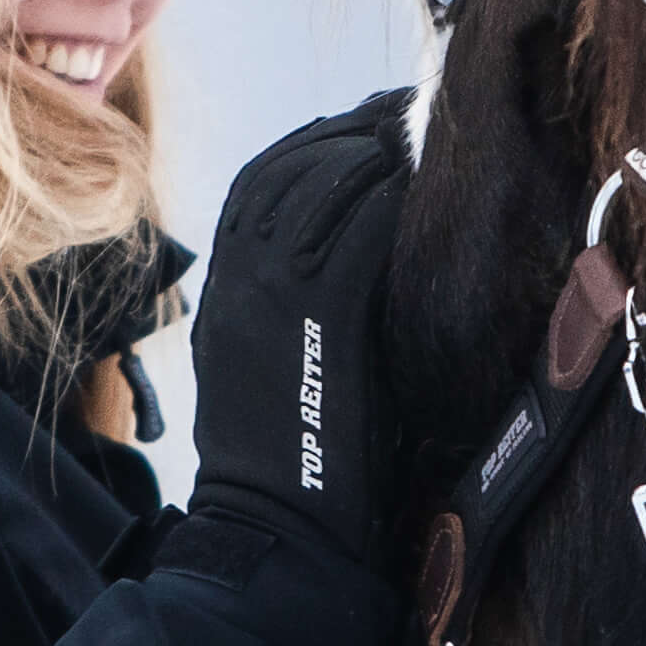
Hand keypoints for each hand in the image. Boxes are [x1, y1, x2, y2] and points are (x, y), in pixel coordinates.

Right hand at [187, 90, 415, 579]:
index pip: (257, 184)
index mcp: (221, 293)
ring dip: (377, 154)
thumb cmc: (291, 469)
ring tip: (423, 135)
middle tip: (408, 110)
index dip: (314, 144)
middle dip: (351, 131)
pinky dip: (390, 204)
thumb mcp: (272, 367)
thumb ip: (296, 307)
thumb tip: (359, 256)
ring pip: (321, 190)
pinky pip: (357, 236)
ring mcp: (268, 299)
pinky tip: (424, 191)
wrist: (276, 536)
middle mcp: (235, 284)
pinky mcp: (315, 322)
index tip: (364, 125)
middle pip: (289, 169)